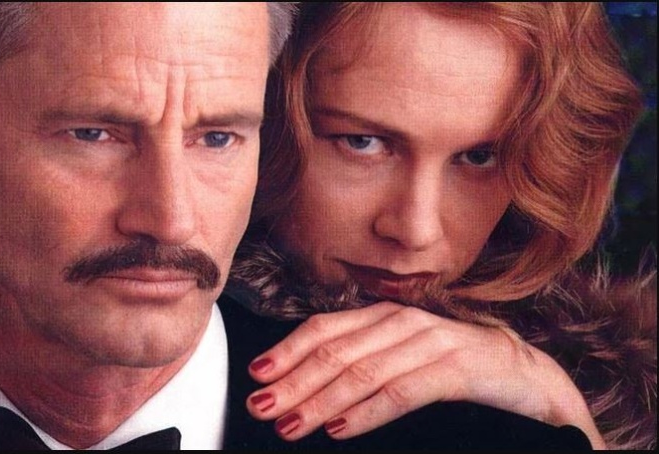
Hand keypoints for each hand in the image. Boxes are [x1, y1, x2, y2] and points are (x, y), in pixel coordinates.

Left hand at [245, 302, 605, 448]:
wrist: (526, 378)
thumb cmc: (456, 370)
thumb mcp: (400, 360)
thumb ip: (361, 364)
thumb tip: (308, 388)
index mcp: (384, 317)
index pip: (324, 330)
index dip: (288, 352)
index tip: (256, 375)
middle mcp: (403, 322)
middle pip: (336, 352)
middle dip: (294, 381)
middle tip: (261, 406)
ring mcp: (431, 342)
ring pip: (364, 371)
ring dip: (322, 401)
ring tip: (292, 424)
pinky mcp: (458, 368)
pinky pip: (404, 390)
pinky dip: (369, 411)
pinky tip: (341, 429)